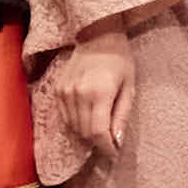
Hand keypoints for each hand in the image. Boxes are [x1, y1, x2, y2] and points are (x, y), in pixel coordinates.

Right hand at [34, 35, 136, 156]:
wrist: (97, 36)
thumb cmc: (120, 60)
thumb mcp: (129, 87)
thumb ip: (122, 115)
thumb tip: (117, 141)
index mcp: (99, 92)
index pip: (98, 132)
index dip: (106, 147)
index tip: (114, 152)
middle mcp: (78, 94)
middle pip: (85, 133)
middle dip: (98, 143)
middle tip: (110, 142)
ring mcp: (65, 92)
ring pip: (74, 127)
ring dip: (87, 134)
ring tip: (101, 130)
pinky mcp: (58, 90)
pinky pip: (65, 117)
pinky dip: (76, 123)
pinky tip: (88, 118)